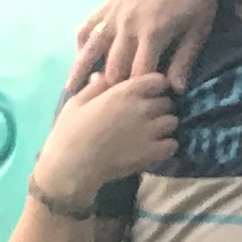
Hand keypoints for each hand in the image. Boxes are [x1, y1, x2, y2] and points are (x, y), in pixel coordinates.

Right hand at [32, 73, 178, 203]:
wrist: (72, 166)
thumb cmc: (69, 132)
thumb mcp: (76, 103)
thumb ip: (95, 87)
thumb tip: (103, 75)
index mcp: (124, 92)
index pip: (157, 80)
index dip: (155, 86)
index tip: (148, 93)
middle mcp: (141, 108)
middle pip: (166, 102)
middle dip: (159, 106)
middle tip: (148, 115)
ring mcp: (149, 131)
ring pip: (172, 122)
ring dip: (165, 126)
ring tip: (153, 132)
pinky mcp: (152, 152)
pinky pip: (172, 144)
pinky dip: (167, 145)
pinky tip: (155, 148)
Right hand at [67, 0, 219, 96]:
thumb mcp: (198, 29)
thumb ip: (184, 60)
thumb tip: (174, 90)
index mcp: (152, 33)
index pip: (138, 74)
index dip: (137, 95)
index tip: (137, 110)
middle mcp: (127, 25)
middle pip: (112, 66)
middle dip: (110, 90)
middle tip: (107, 109)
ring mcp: (113, 14)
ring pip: (91, 48)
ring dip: (82, 71)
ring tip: (73, 92)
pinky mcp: (107, 4)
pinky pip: (87, 27)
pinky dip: (82, 44)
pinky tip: (80, 58)